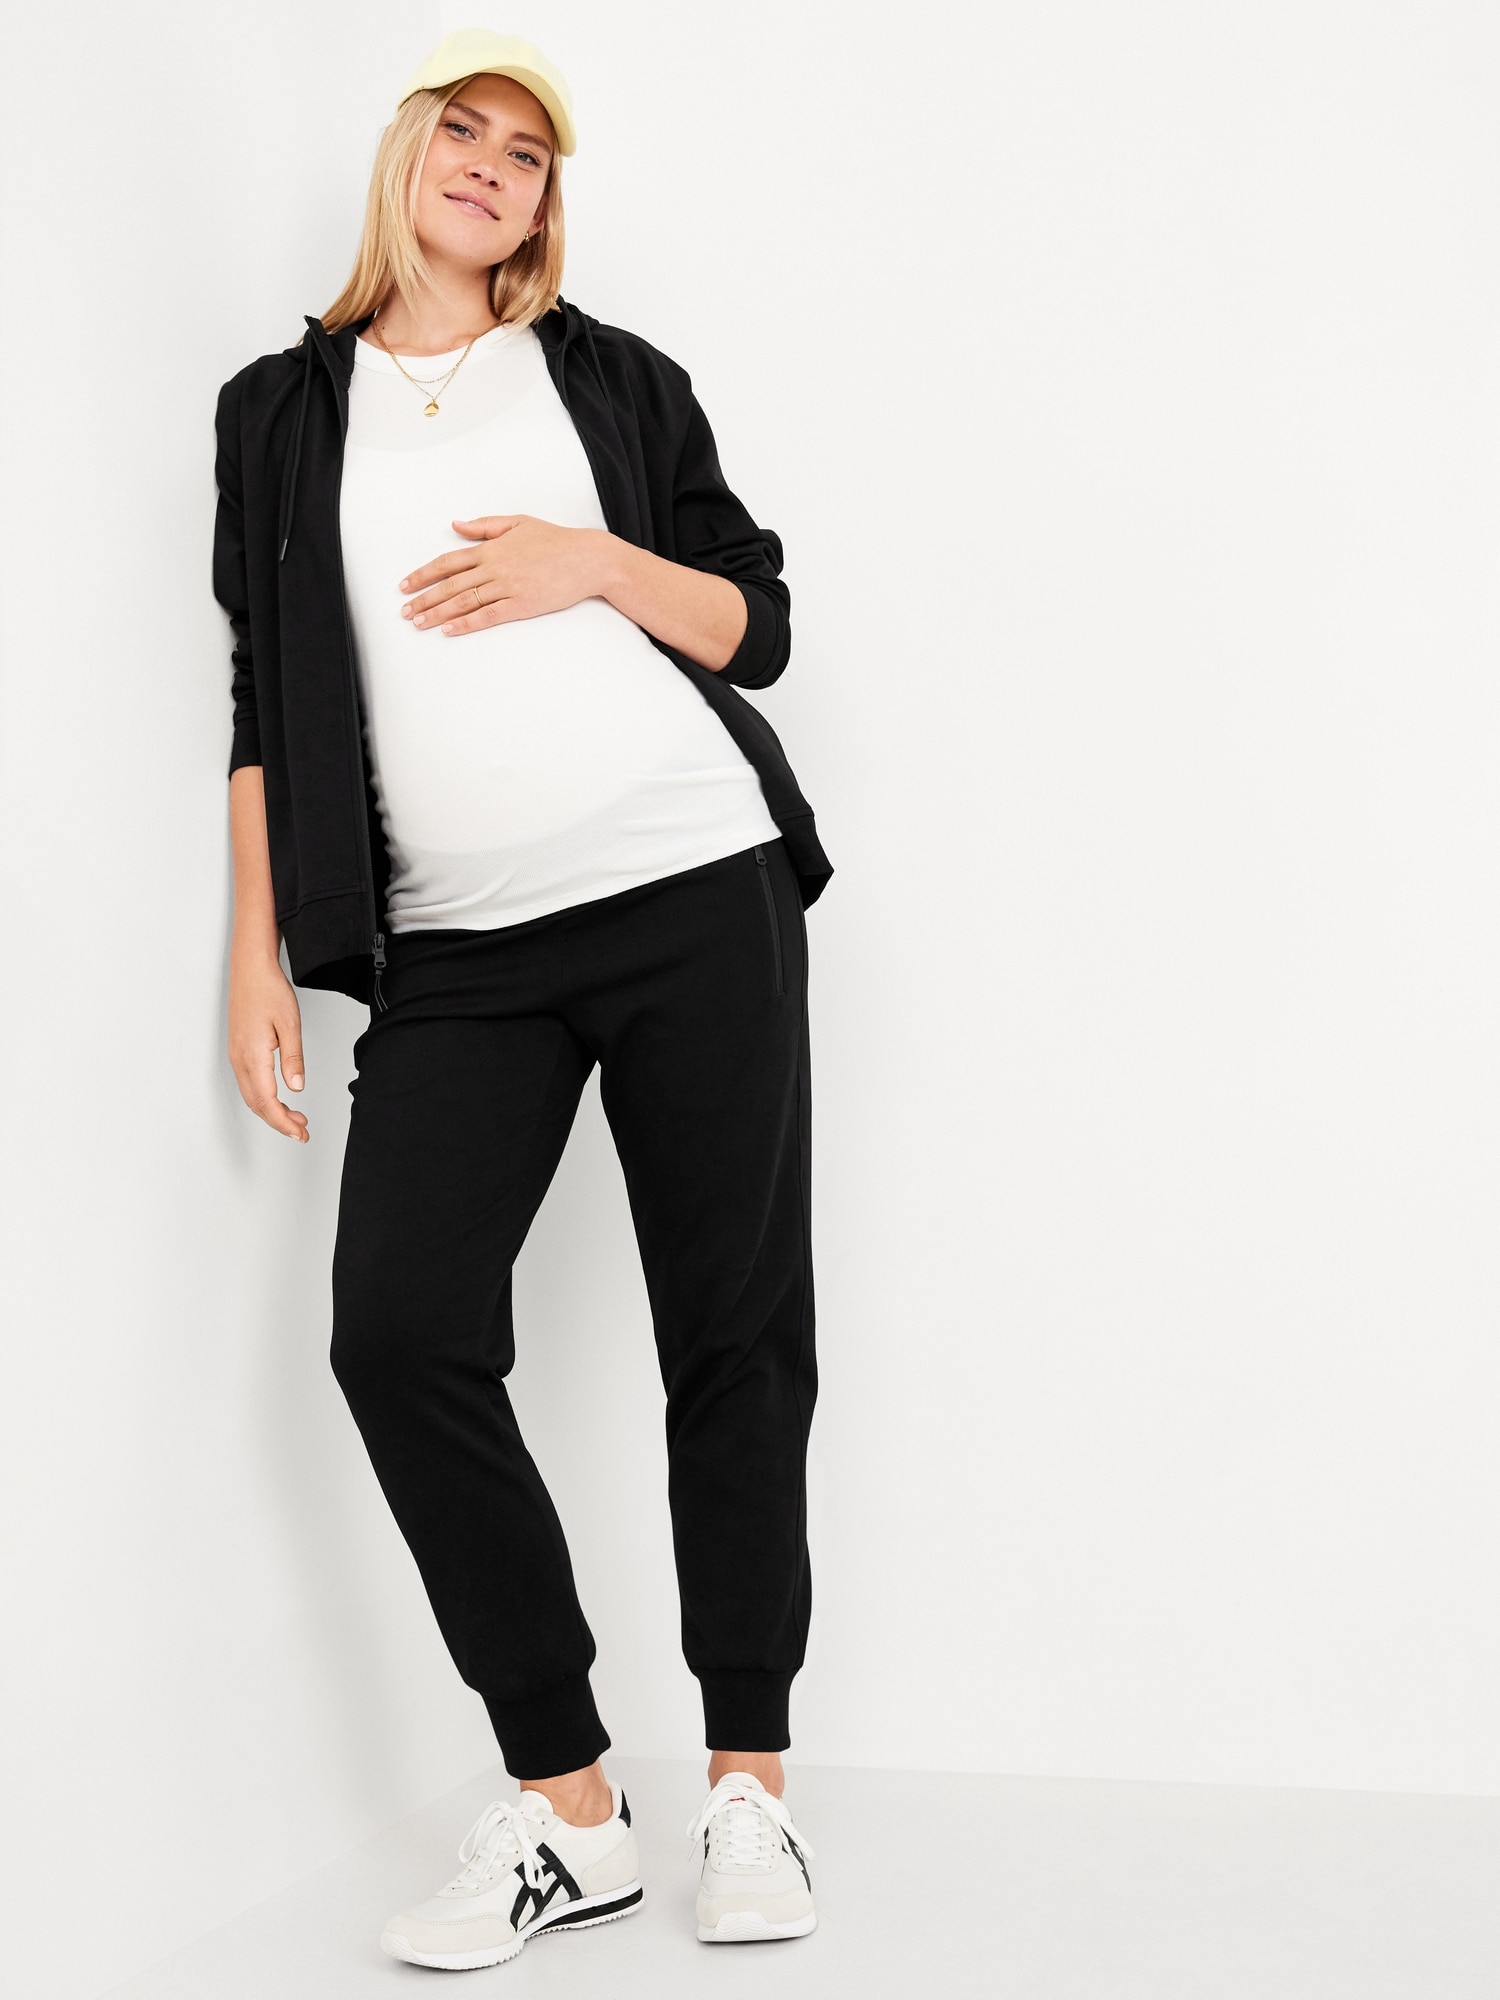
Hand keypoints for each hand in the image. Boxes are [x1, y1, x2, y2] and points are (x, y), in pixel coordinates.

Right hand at [228, 945, 308, 1141]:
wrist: (250, 969)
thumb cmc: (268, 991)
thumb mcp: (290, 1024)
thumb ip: (293, 1059)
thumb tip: (296, 1087)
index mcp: (253, 1056)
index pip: (267, 1102)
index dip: (283, 1122)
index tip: (300, 1132)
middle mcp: (240, 1060)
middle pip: (257, 1105)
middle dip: (279, 1122)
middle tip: (302, 1130)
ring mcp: (236, 1056)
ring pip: (252, 1096)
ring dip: (272, 1111)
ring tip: (296, 1117)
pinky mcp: (239, 1051)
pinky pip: (249, 1084)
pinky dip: (264, 1098)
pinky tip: (279, 1098)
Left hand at [400, 516, 613, 635]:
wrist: (587, 558)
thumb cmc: (556, 540)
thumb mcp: (518, 522)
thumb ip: (485, 526)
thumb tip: (456, 525)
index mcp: (491, 548)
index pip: (448, 562)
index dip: (423, 574)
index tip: (405, 585)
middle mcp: (495, 567)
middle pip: (450, 585)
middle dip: (423, 598)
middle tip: (405, 611)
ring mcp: (507, 586)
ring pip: (464, 601)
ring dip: (437, 613)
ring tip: (419, 623)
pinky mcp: (522, 605)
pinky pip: (488, 615)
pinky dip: (466, 623)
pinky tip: (449, 629)